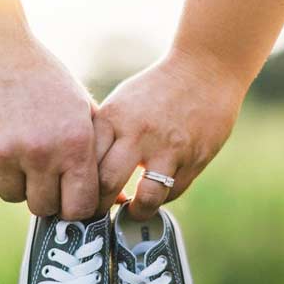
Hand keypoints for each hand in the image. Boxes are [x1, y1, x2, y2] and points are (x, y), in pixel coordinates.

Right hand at [0, 36, 98, 219]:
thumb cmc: (42, 80)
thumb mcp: (80, 108)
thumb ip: (98, 153)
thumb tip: (120, 199)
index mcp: (74, 143)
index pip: (79, 207)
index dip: (73, 207)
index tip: (67, 198)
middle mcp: (40, 152)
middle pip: (42, 207)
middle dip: (42, 193)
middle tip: (38, 167)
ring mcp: (2, 154)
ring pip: (11, 195)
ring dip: (14, 178)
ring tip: (15, 143)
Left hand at [93, 49, 246, 219]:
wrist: (205, 70)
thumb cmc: (155, 90)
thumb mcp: (120, 104)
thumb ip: (103, 137)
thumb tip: (83, 177)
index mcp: (113, 118)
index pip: (84, 163)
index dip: (78, 187)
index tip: (78, 196)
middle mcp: (138, 133)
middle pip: (107, 185)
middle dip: (100, 207)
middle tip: (99, 213)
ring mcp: (169, 148)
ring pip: (145, 198)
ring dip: (135, 212)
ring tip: (132, 211)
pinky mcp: (194, 159)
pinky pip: (172, 193)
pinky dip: (161, 198)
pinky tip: (155, 192)